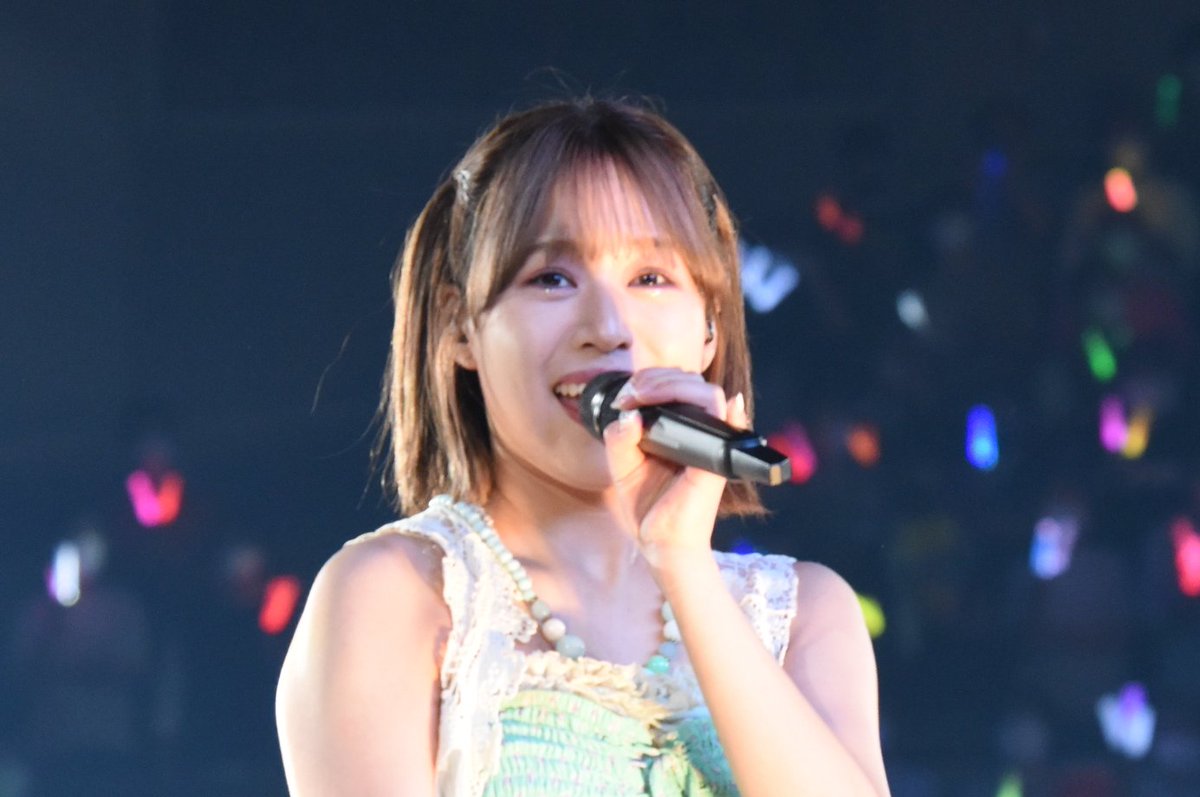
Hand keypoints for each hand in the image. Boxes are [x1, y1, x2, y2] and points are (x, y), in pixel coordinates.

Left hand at [600, 368, 749, 564]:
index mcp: (675, 426)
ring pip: (706, 394)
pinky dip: (731, 413)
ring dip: (672, 386)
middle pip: (689, 381)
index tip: (626, 396)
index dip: (650, 378)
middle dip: (655, 378)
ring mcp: (709, 443)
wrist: (659, 540)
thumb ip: (620, 438)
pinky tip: (727, 405)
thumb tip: (631, 414)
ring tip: (644, 398)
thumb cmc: (646, 504)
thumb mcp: (621, 465)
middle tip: (631, 396)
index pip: (673, 383)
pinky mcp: (716, 462)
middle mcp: (695, 430)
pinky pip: (731, 429)